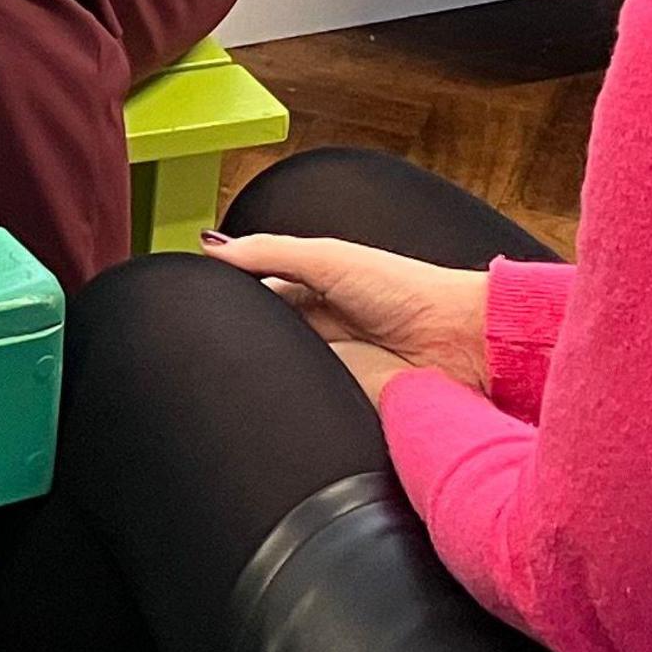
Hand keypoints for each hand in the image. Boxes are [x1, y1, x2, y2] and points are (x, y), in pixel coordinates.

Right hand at [206, 233, 492, 402]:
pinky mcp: (340, 404)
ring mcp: (331, 368)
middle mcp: (321, 330)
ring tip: (233, 361)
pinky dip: (283, 399)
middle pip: (264, 332)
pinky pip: (300, 405)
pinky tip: (270, 393)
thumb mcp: (328, 257)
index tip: (192, 291)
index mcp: (317, 288)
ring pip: (277, 370)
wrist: (459, 343)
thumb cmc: (410, 290)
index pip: (259, 289)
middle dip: (239, 332)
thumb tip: (212, 245)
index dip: (229, 292)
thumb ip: (269, 251)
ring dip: (260, 367)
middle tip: (205, 330)